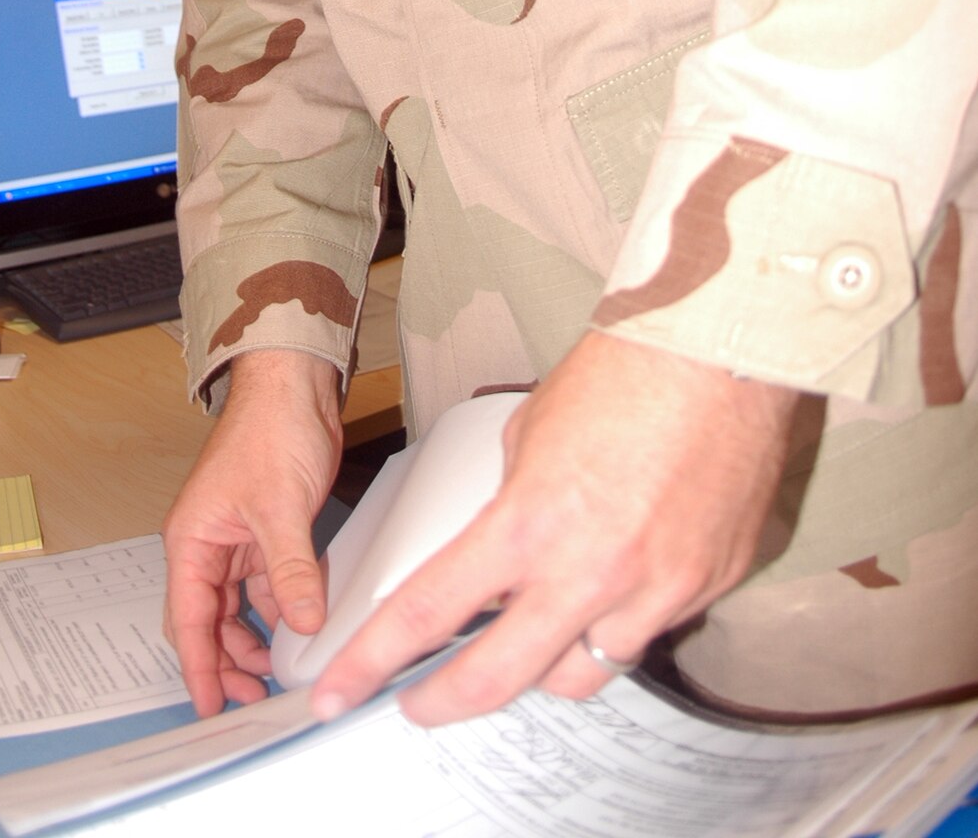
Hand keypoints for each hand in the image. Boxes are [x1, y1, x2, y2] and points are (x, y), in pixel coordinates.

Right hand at [163, 349, 343, 716]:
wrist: (294, 387)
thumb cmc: (269, 430)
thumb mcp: (280, 508)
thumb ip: (290, 571)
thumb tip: (303, 623)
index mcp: (192, 539)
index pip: (188, 619)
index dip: (197, 667)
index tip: (208, 706)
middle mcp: (209, 544)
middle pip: (208, 621)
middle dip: (224, 662)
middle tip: (250, 698)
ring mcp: (237, 540)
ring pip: (236, 608)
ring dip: (252, 640)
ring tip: (273, 673)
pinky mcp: (267, 533)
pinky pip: (267, 586)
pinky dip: (279, 610)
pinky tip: (297, 628)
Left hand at [311, 330, 798, 727]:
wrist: (719, 354)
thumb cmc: (621, 374)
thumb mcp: (529, 433)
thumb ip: (510, 505)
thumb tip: (504, 552)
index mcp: (528, 524)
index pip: (429, 611)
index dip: (374, 660)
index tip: (341, 688)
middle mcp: (589, 573)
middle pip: (498, 679)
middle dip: (444, 702)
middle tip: (419, 706)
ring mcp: (655, 592)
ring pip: (583, 675)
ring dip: (548, 661)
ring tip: (538, 629)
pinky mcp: (706, 589)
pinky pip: (650, 631)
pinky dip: (625, 616)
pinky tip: (624, 574)